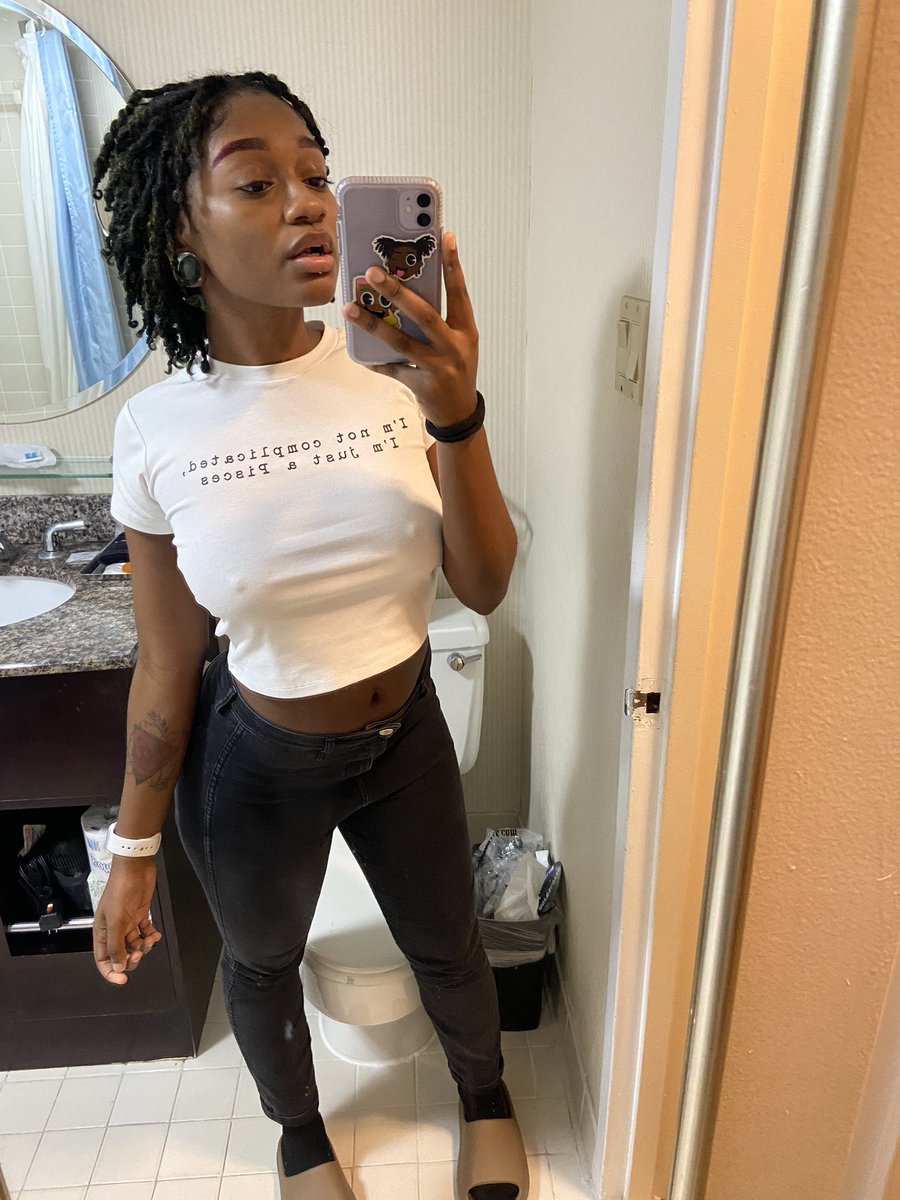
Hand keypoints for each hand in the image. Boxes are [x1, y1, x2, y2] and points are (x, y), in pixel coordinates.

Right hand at [92, 858, 161, 985]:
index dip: (111, 972)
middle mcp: (113, 930)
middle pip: (121, 955)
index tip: (123, 980)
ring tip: (150, 939)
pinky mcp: (140, 916)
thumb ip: (116, 946)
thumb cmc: (121, 890)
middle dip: (131, 959)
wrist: (135, 868)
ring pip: (134, 945)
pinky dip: (150, 936)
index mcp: (101, 933)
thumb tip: (117, 968)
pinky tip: (155, 934)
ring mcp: (127, 923)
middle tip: (139, 953)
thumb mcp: (116, 920)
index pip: (103, 960)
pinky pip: (144, 933)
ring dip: (144, 947)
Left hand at [342, 230, 478, 426]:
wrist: (459, 412)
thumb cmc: (455, 368)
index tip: (443, 237)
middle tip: (373, 272)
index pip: (459, 292)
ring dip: (373, 324)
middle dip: (398, 292)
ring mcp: (438, 367)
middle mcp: (455, 347)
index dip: (452, 265)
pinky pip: (392, 368)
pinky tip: (358, 350)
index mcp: (466, 330)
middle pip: (424, 314)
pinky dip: (373, 359)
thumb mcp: (458, 341)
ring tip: (351, 308)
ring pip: (402, 342)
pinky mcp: (421, 385)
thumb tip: (407, 286)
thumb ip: (441, 317)